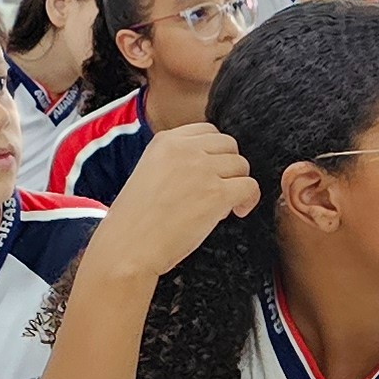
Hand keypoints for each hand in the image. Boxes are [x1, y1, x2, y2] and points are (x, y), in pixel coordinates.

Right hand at [78, 123, 258, 288]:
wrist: (128, 248)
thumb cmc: (134, 222)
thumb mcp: (148, 174)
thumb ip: (176, 164)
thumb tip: (210, 171)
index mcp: (165, 141)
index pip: (207, 131)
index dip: (215, 153)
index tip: (211, 171)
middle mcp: (185, 149)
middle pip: (229, 145)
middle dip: (229, 167)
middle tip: (219, 190)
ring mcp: (202, 170)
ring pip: (242, 165)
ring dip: (238, 184)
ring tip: (225, 205)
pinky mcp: (217, 193)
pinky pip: (250, 187)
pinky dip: (249, 200)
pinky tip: (237, 212)